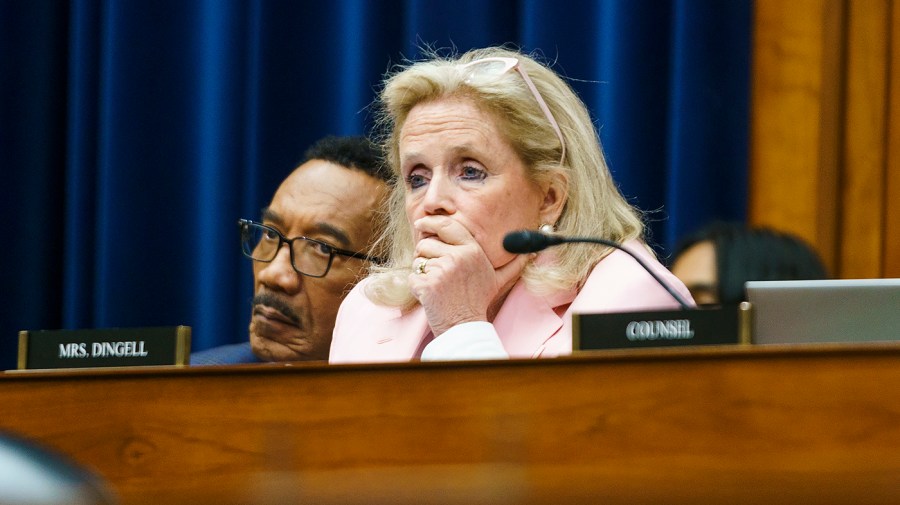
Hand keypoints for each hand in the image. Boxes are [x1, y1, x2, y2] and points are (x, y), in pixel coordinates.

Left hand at [408, 216, 530, 335]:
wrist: (464, 326)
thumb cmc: (478, 301)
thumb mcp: (498, 280)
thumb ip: (513, 264)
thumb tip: (531, 253)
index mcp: (472, 250)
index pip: (447, 225)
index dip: (431, 222)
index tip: (422, 223)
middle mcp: (458, 256)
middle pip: (427, 242)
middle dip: (425, 253)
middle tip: (434, 268)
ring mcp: (441, 270)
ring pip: (418, 259)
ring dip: (421, 271)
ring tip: (437, 284)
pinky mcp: (427, 283)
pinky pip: (412, 276)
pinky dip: (417, 286)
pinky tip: (431, 295)